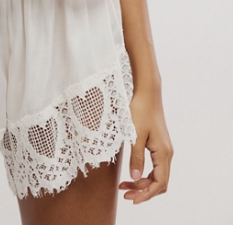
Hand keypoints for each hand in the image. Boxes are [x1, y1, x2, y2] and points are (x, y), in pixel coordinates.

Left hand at [119, 88, 173, 203]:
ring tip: (124, 186)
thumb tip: (135, 177)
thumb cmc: (141, 109)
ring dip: (142, 183)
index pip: (159, 182)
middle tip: (125, 194)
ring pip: (156, 175)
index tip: (131, 198)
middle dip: (143, 191)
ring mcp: (163, 149)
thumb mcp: (135, 134)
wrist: (147, 91)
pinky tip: (131, 174)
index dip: (146, 194)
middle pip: (159, 182)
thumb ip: (136, 156)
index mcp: (164, 152)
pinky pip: (154, 166)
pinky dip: (143, 173)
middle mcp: (167, 153)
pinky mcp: (158, 144)